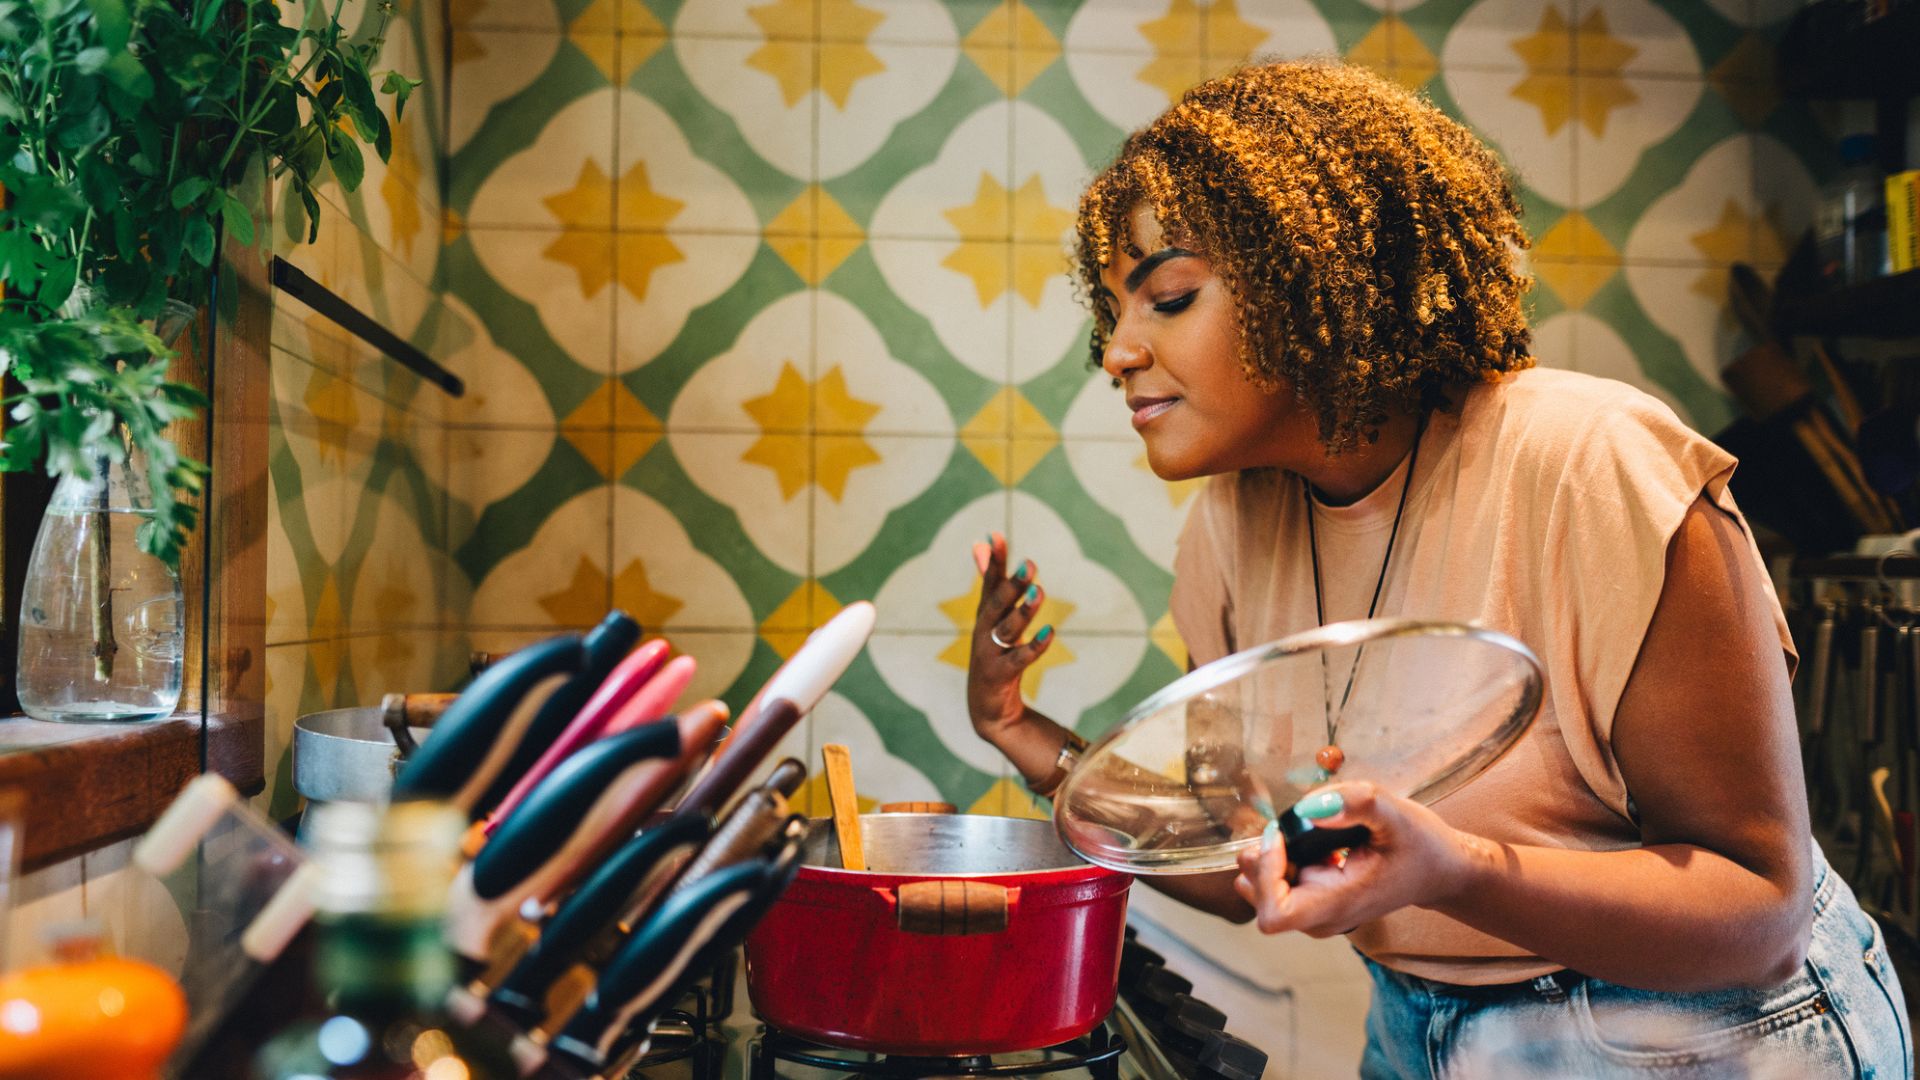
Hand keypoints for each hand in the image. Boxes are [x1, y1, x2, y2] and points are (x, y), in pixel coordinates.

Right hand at [966, 531, 1055, 737]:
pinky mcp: (1001, 675)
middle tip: (1030, 564)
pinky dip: (1034, 646)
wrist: (986, 707)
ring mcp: (990, 654)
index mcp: (984, 616)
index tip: (996, 535)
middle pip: (997, 604)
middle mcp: (983, 631)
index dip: (993, 561)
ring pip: (1008, 629)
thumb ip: (990, 581)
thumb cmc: (993, 654)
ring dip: (1023, 611)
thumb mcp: (991, 617)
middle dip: (1012, 583)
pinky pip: (1020, 658)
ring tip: (1038, 592)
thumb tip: (981, 544)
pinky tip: (1050, 632)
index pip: (988, 583)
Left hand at [1232, 782, 1481, 936]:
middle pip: (1261, 902)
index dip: (1266, 874)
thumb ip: (1357, 803)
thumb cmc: (1421, 846)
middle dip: (1262, 861)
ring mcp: (1317, 913)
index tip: (1282, 836)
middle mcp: (1323, 917)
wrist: (1440, 870)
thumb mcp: (1397, 814)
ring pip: (1262, 893)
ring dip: (1266, 859)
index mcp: (1339, 904)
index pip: (1275, 914)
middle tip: (1283, 826)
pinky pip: (1275, 885)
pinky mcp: (1315, 900)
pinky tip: (1299, 839)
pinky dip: (1276, 860)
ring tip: (1292, 831)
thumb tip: (1310, 805)